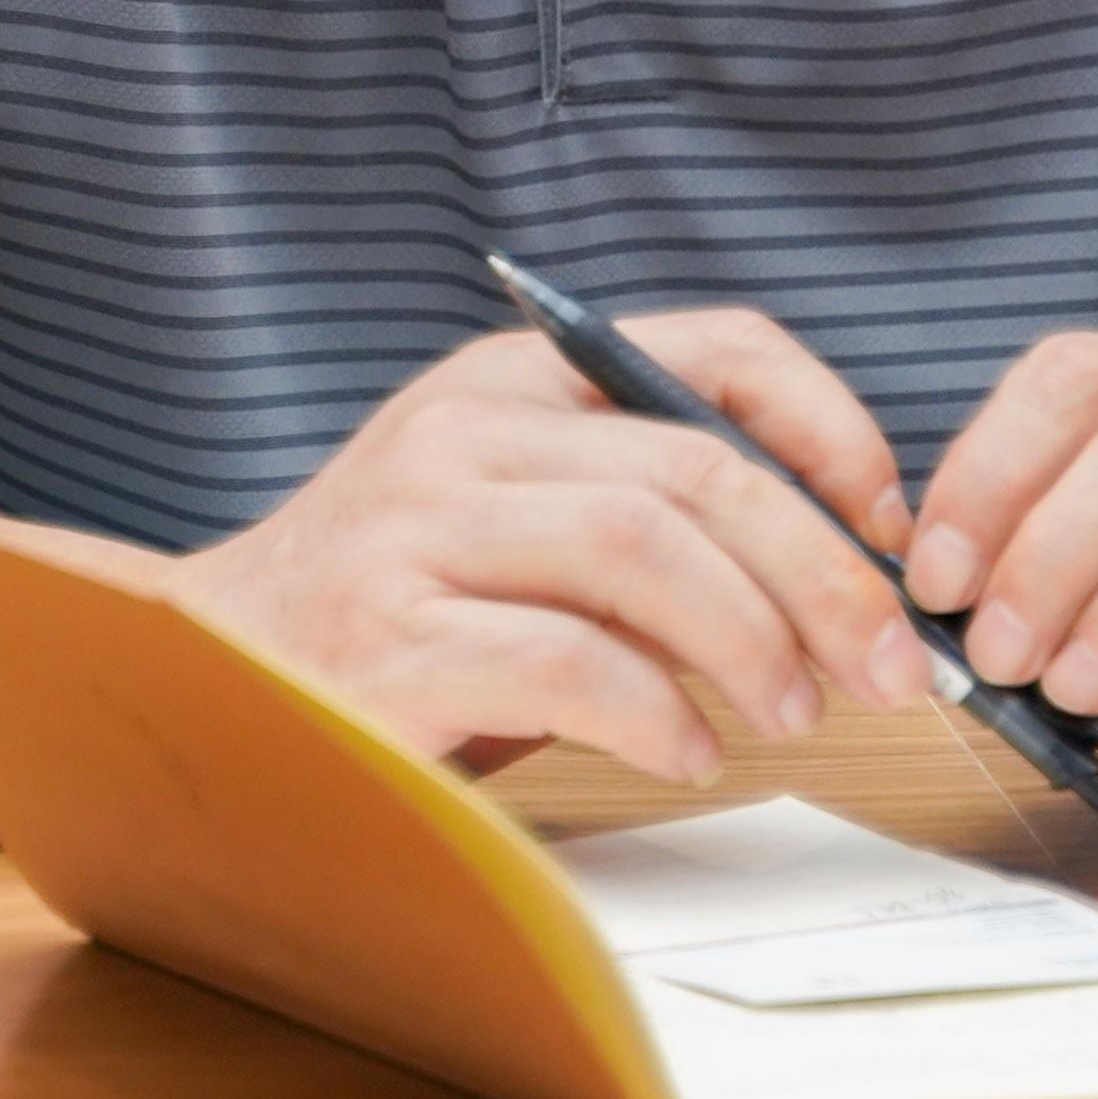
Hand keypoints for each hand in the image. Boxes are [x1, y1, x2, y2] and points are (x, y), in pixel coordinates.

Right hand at [179, 309, 935, 783]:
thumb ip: (651, 512)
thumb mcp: (521, 520)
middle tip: (894, 666)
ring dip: (754, 641)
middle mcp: (461, 431)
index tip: (892, 525)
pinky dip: (657, 714)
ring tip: (798, 712)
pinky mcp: (388, 643)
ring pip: (643, 548)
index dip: (834, 427)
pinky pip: (567, 662)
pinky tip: (687, 753)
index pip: (719, 344)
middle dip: (825, 572)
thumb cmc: (402, 615)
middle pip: (700, 467)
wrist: (204, 685)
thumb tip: (849, 574)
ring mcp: (415, 531)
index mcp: (515, 378)